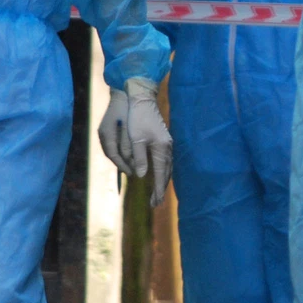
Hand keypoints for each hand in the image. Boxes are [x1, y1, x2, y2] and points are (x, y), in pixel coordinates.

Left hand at [98, 77, 173, 205]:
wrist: (142, 99)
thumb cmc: (137, 118)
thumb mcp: (135, 140)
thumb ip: (139, 158)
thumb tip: (141, 176)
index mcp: (161, 148)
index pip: (160, 174)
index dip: (157, 189)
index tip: (155, 202)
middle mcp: (167, 147)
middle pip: (166, 173)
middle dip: (161, 189)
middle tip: (156, 203)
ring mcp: (167, 143)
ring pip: (167, 167)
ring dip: (162, 181)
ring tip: (157, 193)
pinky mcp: (164, 140)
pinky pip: (165, 161)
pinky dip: (163, 171)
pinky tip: (159, 174)